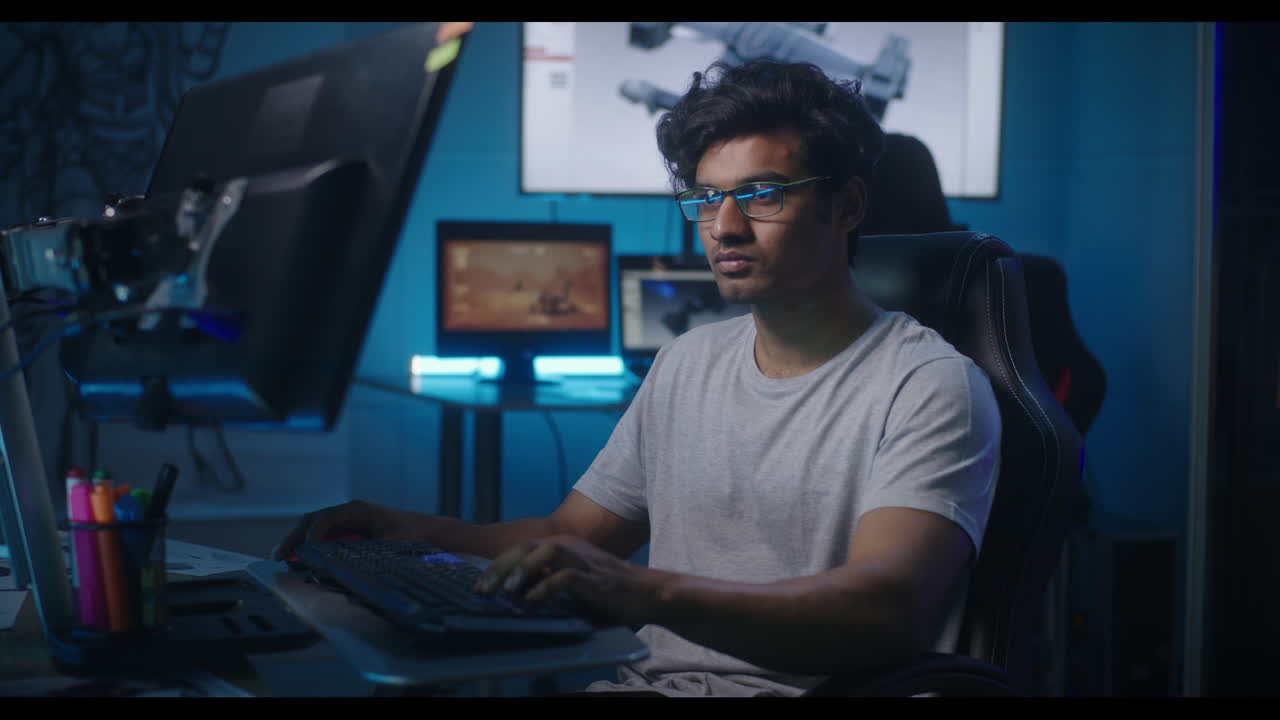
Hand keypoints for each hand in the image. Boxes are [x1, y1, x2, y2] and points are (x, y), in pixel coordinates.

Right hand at [270, 499, 418, 560]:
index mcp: (359, 510)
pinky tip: (298, 560)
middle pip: (314, 520)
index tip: (306, 549)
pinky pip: (323, 537)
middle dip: (296, 537)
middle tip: (280, 555)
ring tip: (282, 558)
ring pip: (314, 528)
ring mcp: (346, 522)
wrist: (428, 533)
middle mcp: (349, 513)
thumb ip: (372, 552)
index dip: (315, 532)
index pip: (328, 517)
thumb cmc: (413, 535)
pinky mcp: (346, 533)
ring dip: (298, 542)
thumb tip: (349, 563)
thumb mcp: (394, 544)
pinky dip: (308, 547)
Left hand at [475, 535, 661, 626]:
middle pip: (527, 547)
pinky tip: (533, 601)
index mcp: (561, 546)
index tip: (479, 586)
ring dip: (522, 570)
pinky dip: (547, 588)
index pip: (521, 549)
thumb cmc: (606, 590)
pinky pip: (566, 577)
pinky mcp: (595, 578)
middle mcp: (569, 547)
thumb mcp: (570, 582)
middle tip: (482, 589)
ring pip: (546, 552)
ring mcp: (583, 560)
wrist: (645, 593)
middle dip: (500, 567)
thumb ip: (545, 580)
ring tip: (506, 591)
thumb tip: (512, 592)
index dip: (497, 566)